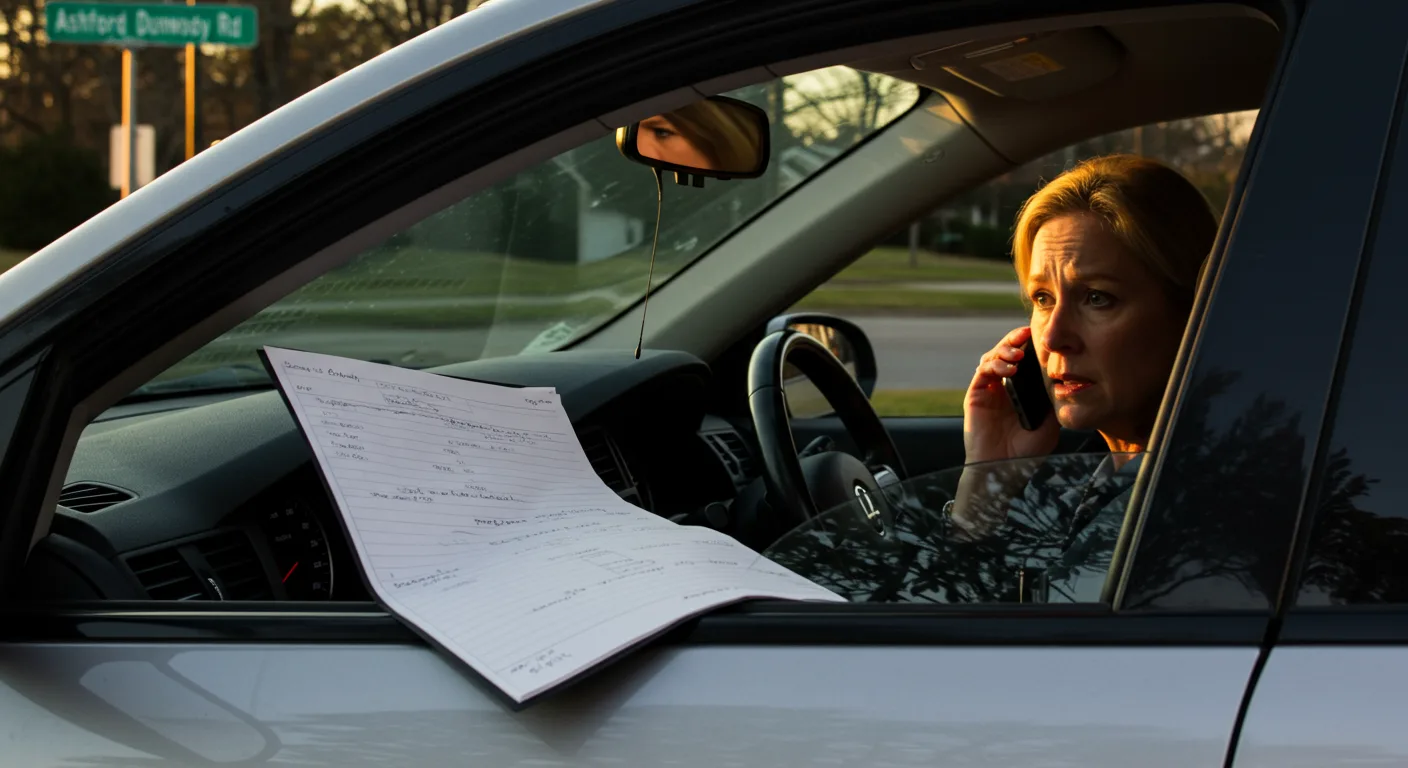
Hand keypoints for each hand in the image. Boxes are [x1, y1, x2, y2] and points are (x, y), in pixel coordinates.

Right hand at [963, 326, 1059, 464]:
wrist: (1003, 469)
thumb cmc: (1026, 453)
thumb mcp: (1050, 425)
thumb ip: (1053, 403)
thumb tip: (1063, 381)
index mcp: (1020, 392)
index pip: (1023, 360)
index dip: (1029, 346)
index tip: (1041, 338)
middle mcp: (1003, 387)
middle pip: (1005, 353)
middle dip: (1014, 340)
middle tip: (1026, 335)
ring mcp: (988, 390)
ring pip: (992, 357)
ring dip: (1004, 350)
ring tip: (1018, 356)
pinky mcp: (975, 395)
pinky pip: (983, 371)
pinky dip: (995, 366)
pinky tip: (1009, 371)